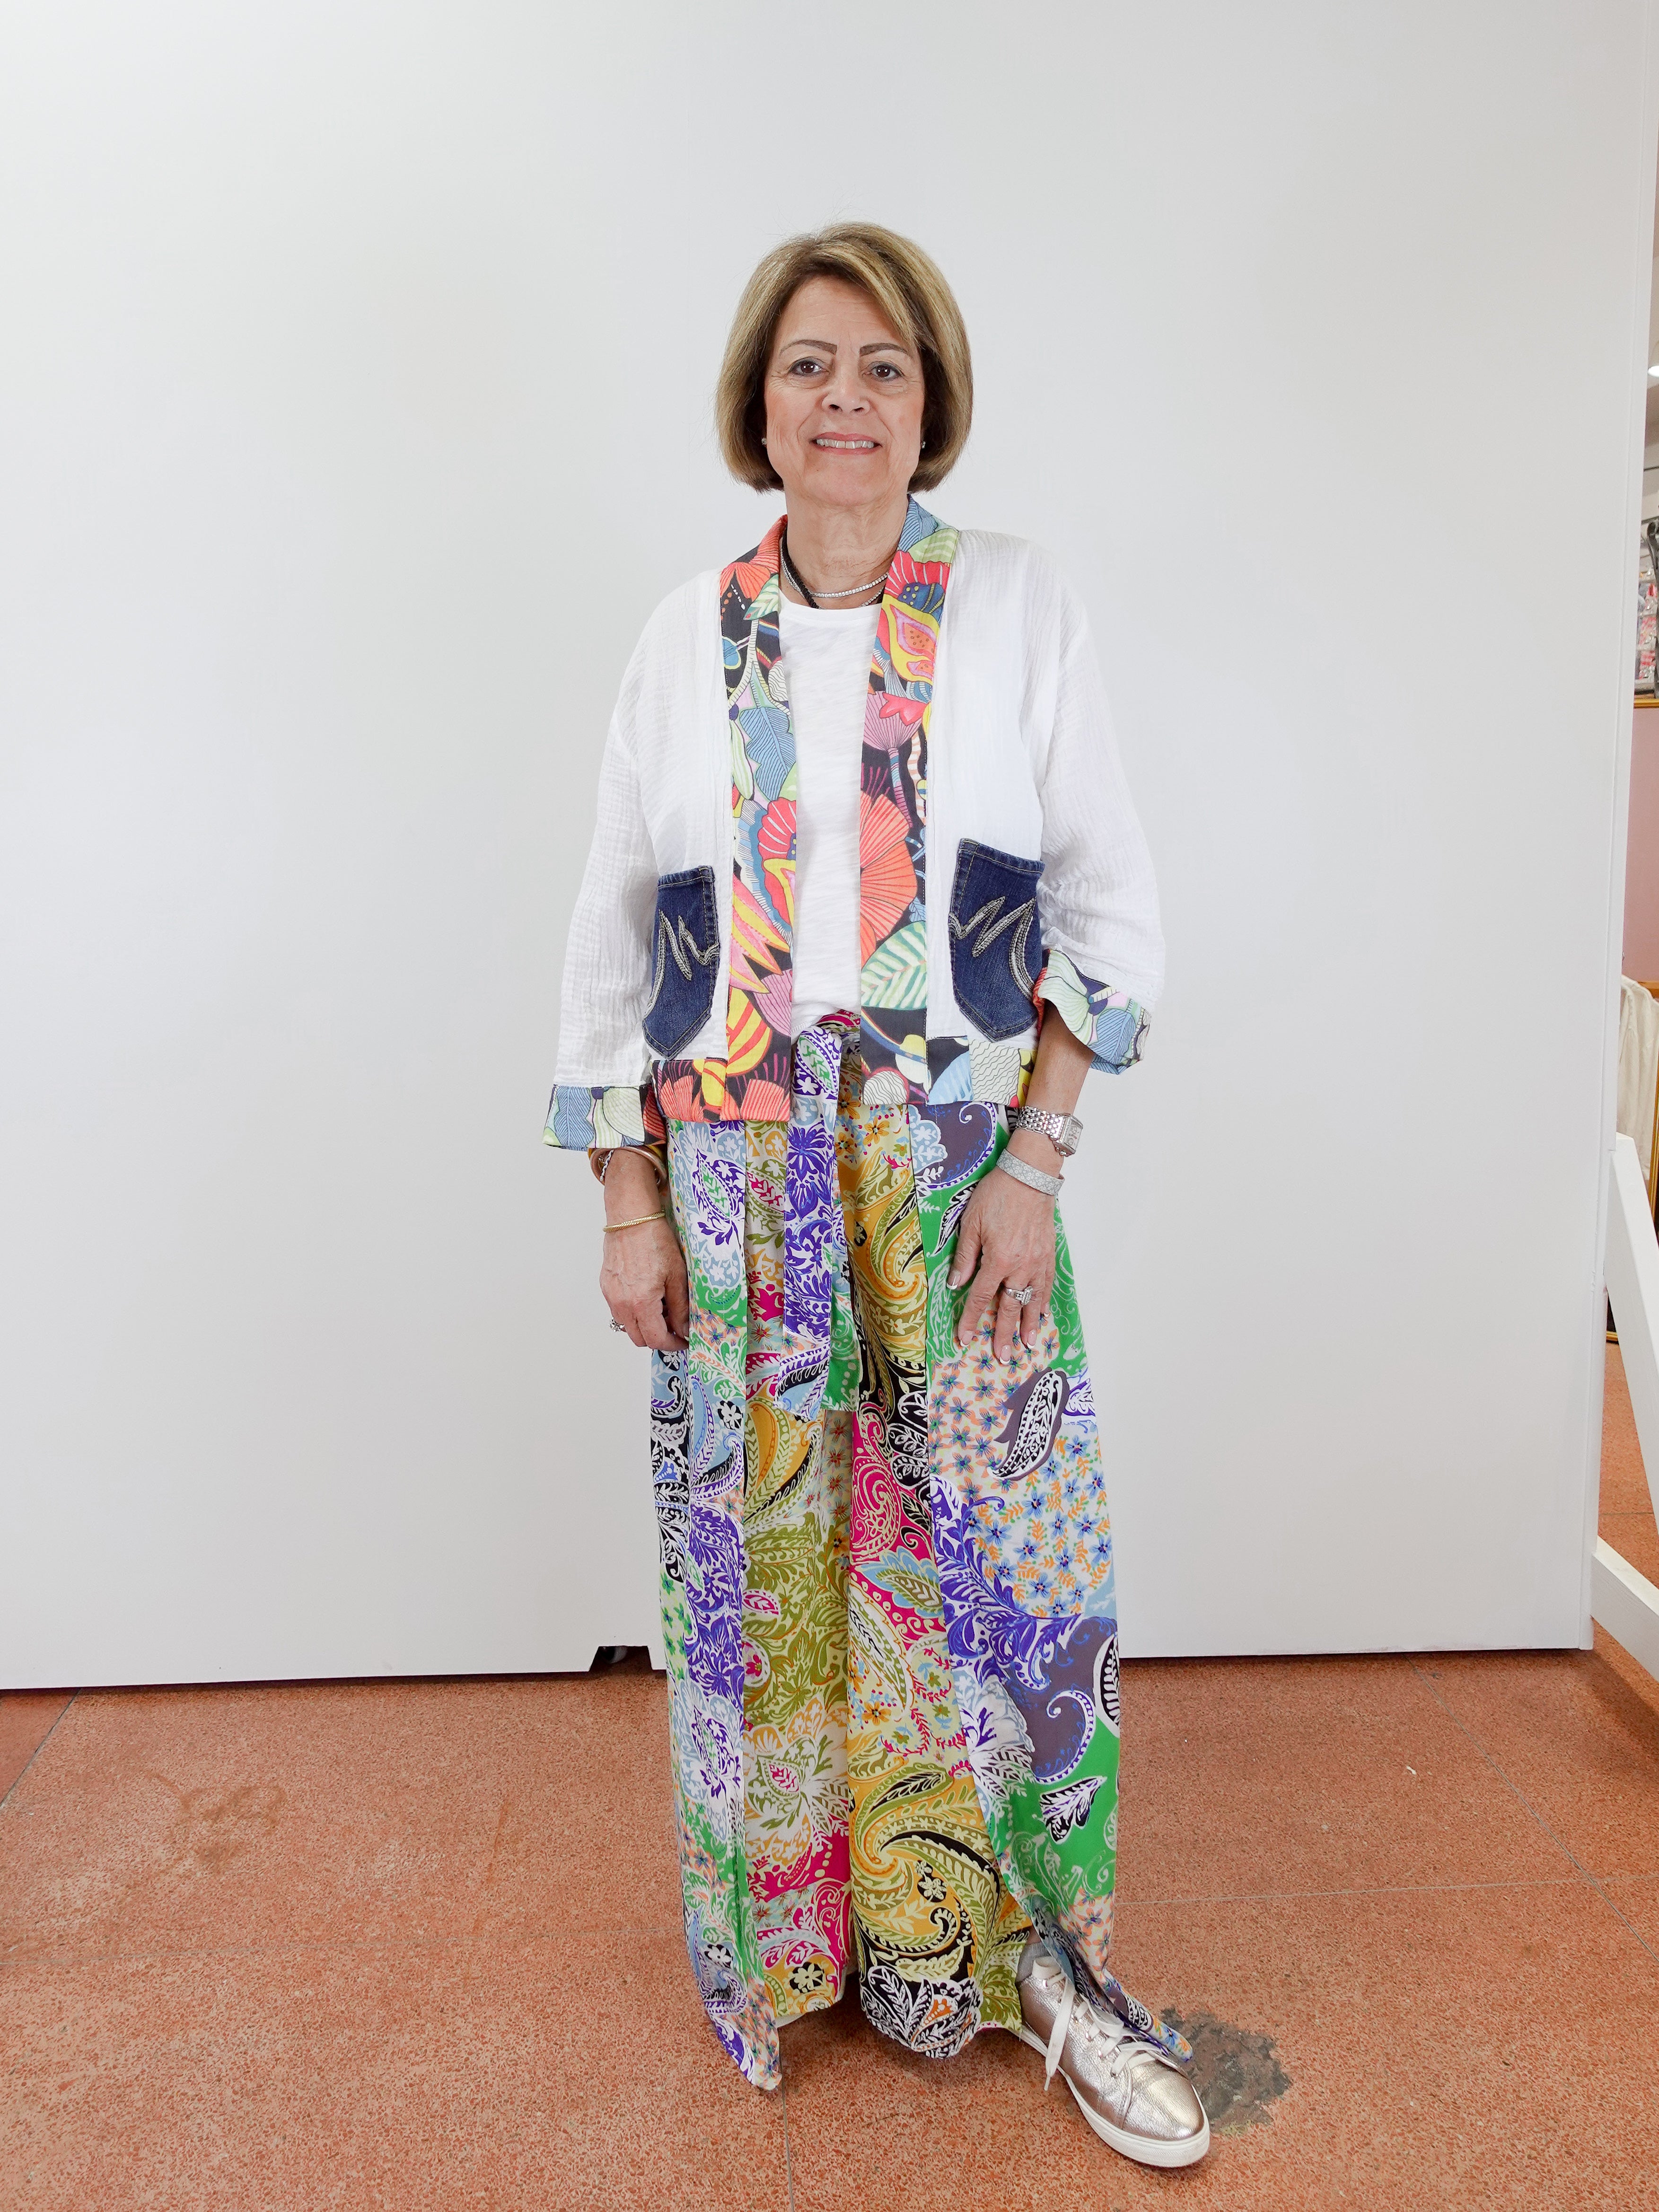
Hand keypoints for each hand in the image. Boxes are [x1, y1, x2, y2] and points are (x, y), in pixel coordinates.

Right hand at [600, 1152, 688, 1350]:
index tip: (684, 1340)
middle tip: (675, 1326)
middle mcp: (621, 1304)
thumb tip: (684, 1329)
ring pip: (628, 1326)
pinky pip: (619, 1310)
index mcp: (641, 1303)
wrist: (631, 1217)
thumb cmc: (655, 1241)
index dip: (673, 1345)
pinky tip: (647, 1296)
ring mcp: (611, 1296)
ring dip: (645, 1326)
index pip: (656, 1340)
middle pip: (639, 1339)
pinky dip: (633, 1312)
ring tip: (662, 1309)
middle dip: (659, 1338)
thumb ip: (680, 1308)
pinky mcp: (606, 1286)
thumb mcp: (677, 1276)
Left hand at [948, 1141, 1058, 1362]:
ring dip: (1029, 1325)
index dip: (971, 1320)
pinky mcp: (1049, 1255)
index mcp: (997, 1261)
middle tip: (1003, 1357)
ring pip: (1032, 1301)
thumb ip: (964, 1257)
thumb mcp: (970, 1224)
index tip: (965, 1338)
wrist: (1029, 1177)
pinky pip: (1046, 1286)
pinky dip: (1043, 1303)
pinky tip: (1042, 1315)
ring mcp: (1037, 1263)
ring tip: (1027, 1345)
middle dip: (1004, 1334)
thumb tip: (956, 1284)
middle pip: (1009, 1308)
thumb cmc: (996, 1196)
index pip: (980, 1298)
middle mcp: (1020, 1267)